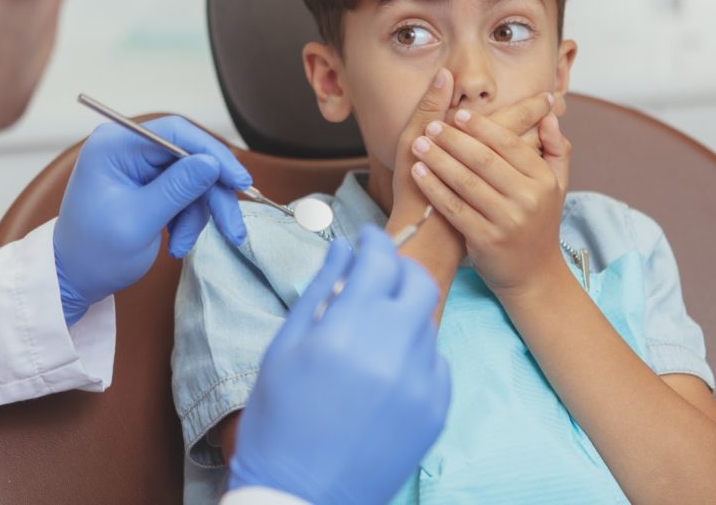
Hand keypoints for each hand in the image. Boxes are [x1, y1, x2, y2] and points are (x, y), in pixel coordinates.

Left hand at [53, 116, 251, 324]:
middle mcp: (128, 149)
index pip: (176, 133)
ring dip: (197, 216)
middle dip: (212, 195)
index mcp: (116, 146)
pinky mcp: (149, 186)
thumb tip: (212, 163)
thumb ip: (177, 189)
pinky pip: (185, 195)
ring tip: (183, 246)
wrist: (74, 279)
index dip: (212, 154)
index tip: (237, 182)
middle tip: (232, 229)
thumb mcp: (139, 221)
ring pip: (193, 180)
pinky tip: (177, 243)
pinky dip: (188, 221)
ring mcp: (139, 168)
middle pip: (190, 158)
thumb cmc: (94, 252)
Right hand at [229, 226, 450, 504]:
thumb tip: (343, 250)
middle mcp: (392, 351)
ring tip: (371, 332)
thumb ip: (319, 290)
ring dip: (403, 314)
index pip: (378, 260)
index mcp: (346, 330)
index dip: (374, 240)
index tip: (367, 237)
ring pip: (427, 323)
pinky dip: (415, 355)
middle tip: (377, 275)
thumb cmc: (280, 420)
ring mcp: (420, 383)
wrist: (300, 496)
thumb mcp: (285, 348)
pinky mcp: (436, 411)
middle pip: (419, 283)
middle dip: (399, 270)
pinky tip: (385, 370)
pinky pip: (436, 362)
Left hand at [409, 96, 570, 296]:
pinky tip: (418, 173)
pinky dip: (433, 188)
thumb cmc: (539, 224)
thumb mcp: (556, 187)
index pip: (508, 144)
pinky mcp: (485, 240)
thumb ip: (557, 150)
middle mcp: (527, 199)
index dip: (481, 127)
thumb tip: (549, 116)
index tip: (458, 114)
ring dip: (438, 159)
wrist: (534, 275)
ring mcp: (506, 221)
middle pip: (483, 160)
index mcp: (543, 180)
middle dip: (453, 139)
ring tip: (418, 144)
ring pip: (465, 182)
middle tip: (431, 125)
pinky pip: (453, 207)